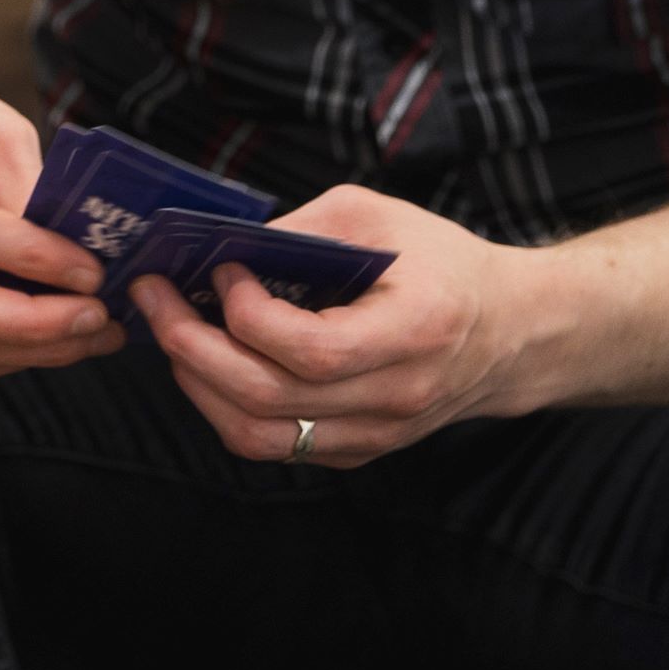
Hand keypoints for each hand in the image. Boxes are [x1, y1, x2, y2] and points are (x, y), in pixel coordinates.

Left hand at [137, 185, 535, 465]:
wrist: (513, 332)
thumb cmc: (444, 265)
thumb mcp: (378, 218)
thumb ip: (300, 231)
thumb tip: (218, 249)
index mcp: (416, 331)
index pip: (311, 350)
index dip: (248, 315)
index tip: (222, 271)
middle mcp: (397, 396)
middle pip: (268, 399)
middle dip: (192, 347)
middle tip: (155, 298)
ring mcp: (376, 434)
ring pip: (259, 436)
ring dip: (197, 384)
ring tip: (172, 332)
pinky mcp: (355, 450)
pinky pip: (273, 445)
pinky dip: (224, 405)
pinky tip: (208, 361)